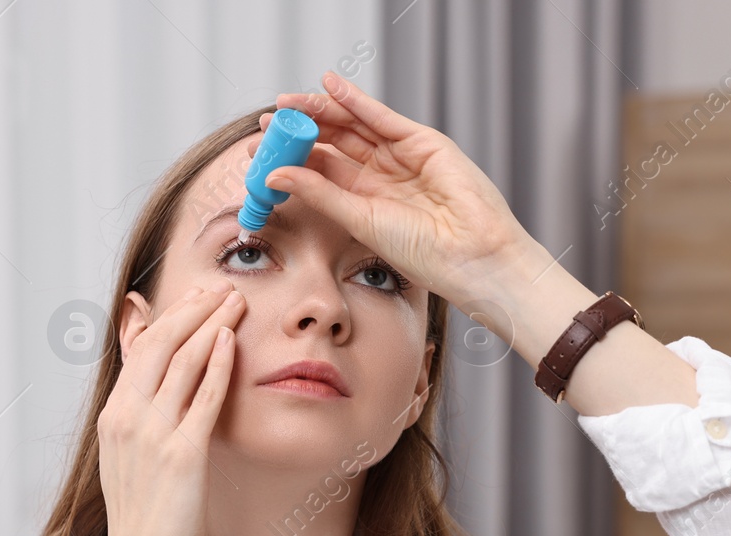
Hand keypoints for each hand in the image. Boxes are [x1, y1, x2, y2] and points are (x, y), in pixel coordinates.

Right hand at [99, 281, 244, 535]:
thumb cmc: (145, 517)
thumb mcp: (130, 457)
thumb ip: (139, 417)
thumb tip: (152, 391)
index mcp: (114, 416)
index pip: (142, 348)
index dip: (171, 317)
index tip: (197, 297)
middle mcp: (128, 417)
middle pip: (162, 344)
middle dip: (193, 309)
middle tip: (221, 288)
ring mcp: (153, 434)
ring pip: (183, 361)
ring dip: (211, 324)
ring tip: (235, 302)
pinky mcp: (182, 454)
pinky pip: (203, 397)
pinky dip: (218, 364)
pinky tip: (232, 341)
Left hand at [262, 71, 538, 308]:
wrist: (470, 254)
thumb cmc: (423, 251)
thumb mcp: (359, 219)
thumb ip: (320, 193)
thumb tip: (275, 175)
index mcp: (365, 202)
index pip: (321, 171)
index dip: (291, 158)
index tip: (260, 151)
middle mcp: (381, 176)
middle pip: (334, 144)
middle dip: (300, 131)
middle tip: (268, 123)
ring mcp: (401, 156)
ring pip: (353, 126)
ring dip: (320, 111)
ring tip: (287, 104)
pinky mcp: (422, 141)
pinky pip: (380, 115)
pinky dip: (354, 98)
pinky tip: (328, 86)